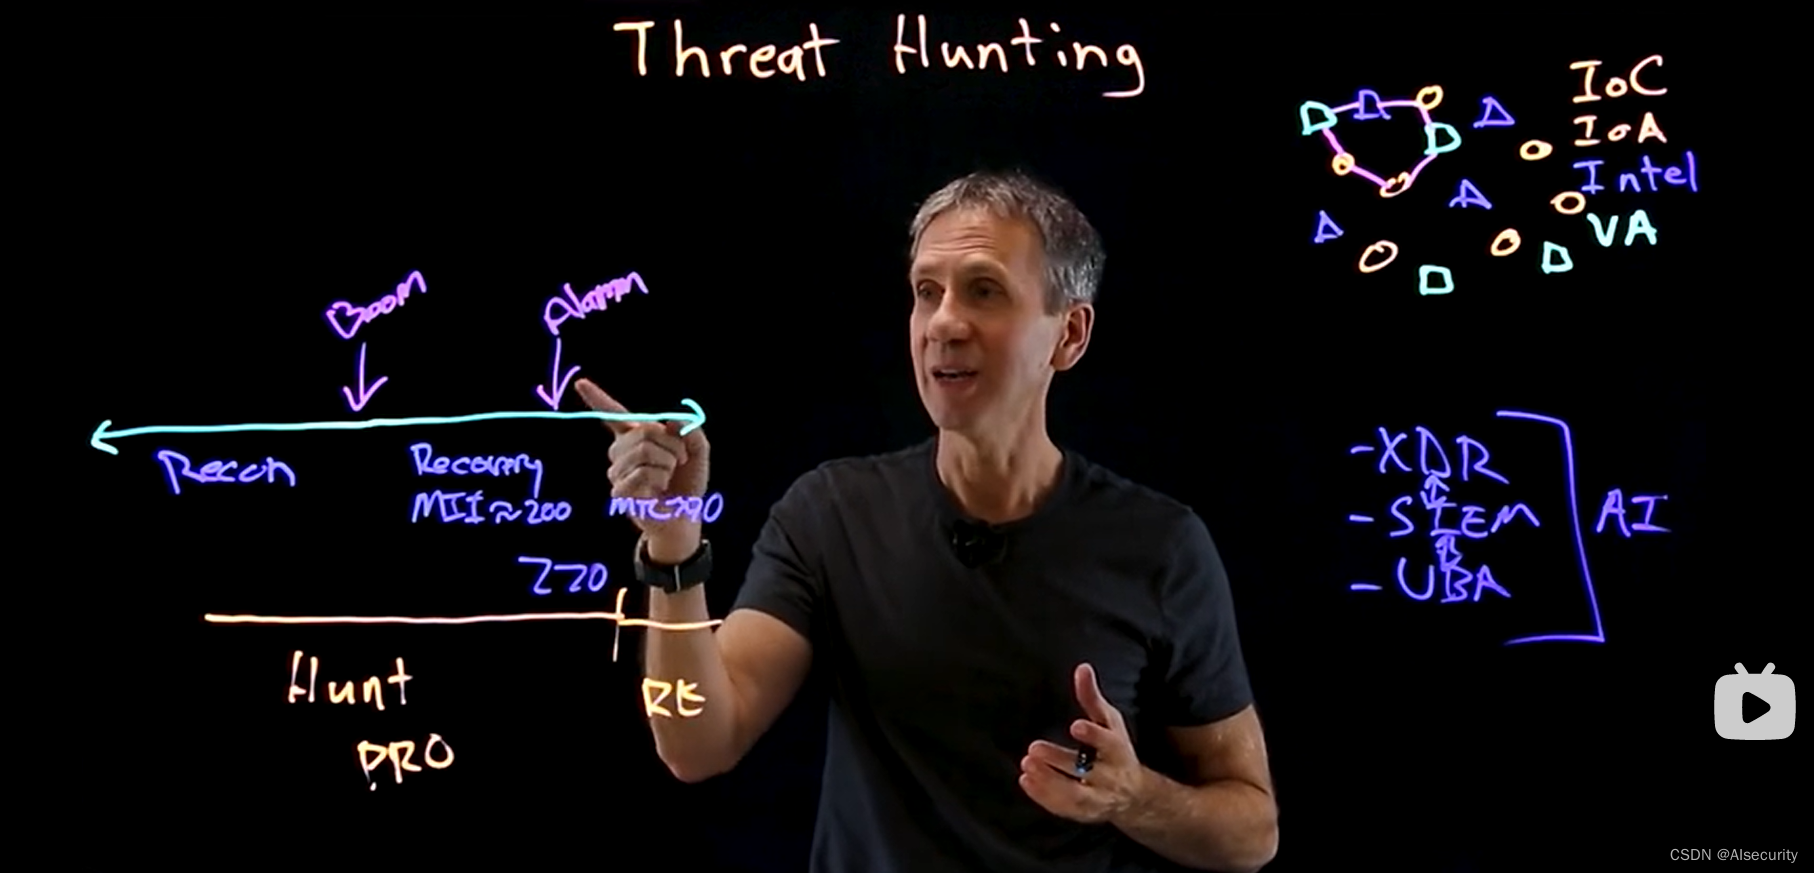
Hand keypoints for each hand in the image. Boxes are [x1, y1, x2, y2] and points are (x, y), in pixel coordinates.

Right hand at [574, 378, 709, 557]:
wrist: (687, 516)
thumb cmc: (688, 483)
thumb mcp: (699, 452)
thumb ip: (692, 431)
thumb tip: (672, 420)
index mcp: (636, 439)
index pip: (614, 416)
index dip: (597, 399)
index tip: (580, 382)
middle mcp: (621, 454)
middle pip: (643, 430)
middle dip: (672, 443)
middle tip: (681, 459)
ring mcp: (617, 473)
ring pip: (643, 450)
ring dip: (668, 461)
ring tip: (669, 475)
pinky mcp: (620, 492)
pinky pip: (642, 473)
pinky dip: (660, 478)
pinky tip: (657, 489)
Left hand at [1020, 663, 1147, 824]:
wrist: (1134, 795)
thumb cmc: (1116, 750)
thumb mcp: (1109, 721)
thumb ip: (1092, 697)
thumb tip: (1082, 668)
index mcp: (1118, 750)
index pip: (1108, 743)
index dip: (1093, 735)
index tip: (1075, 726)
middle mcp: (1111, 777)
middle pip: (1087, 771)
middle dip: (1060, 761)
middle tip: (1034, 748)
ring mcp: (1099, 798)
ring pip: (1075, 795)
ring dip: (1049, 782)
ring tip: (1027, 765)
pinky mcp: (1085, 813)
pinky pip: (1065, 808)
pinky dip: (1044, 797)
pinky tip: (1026, 780)